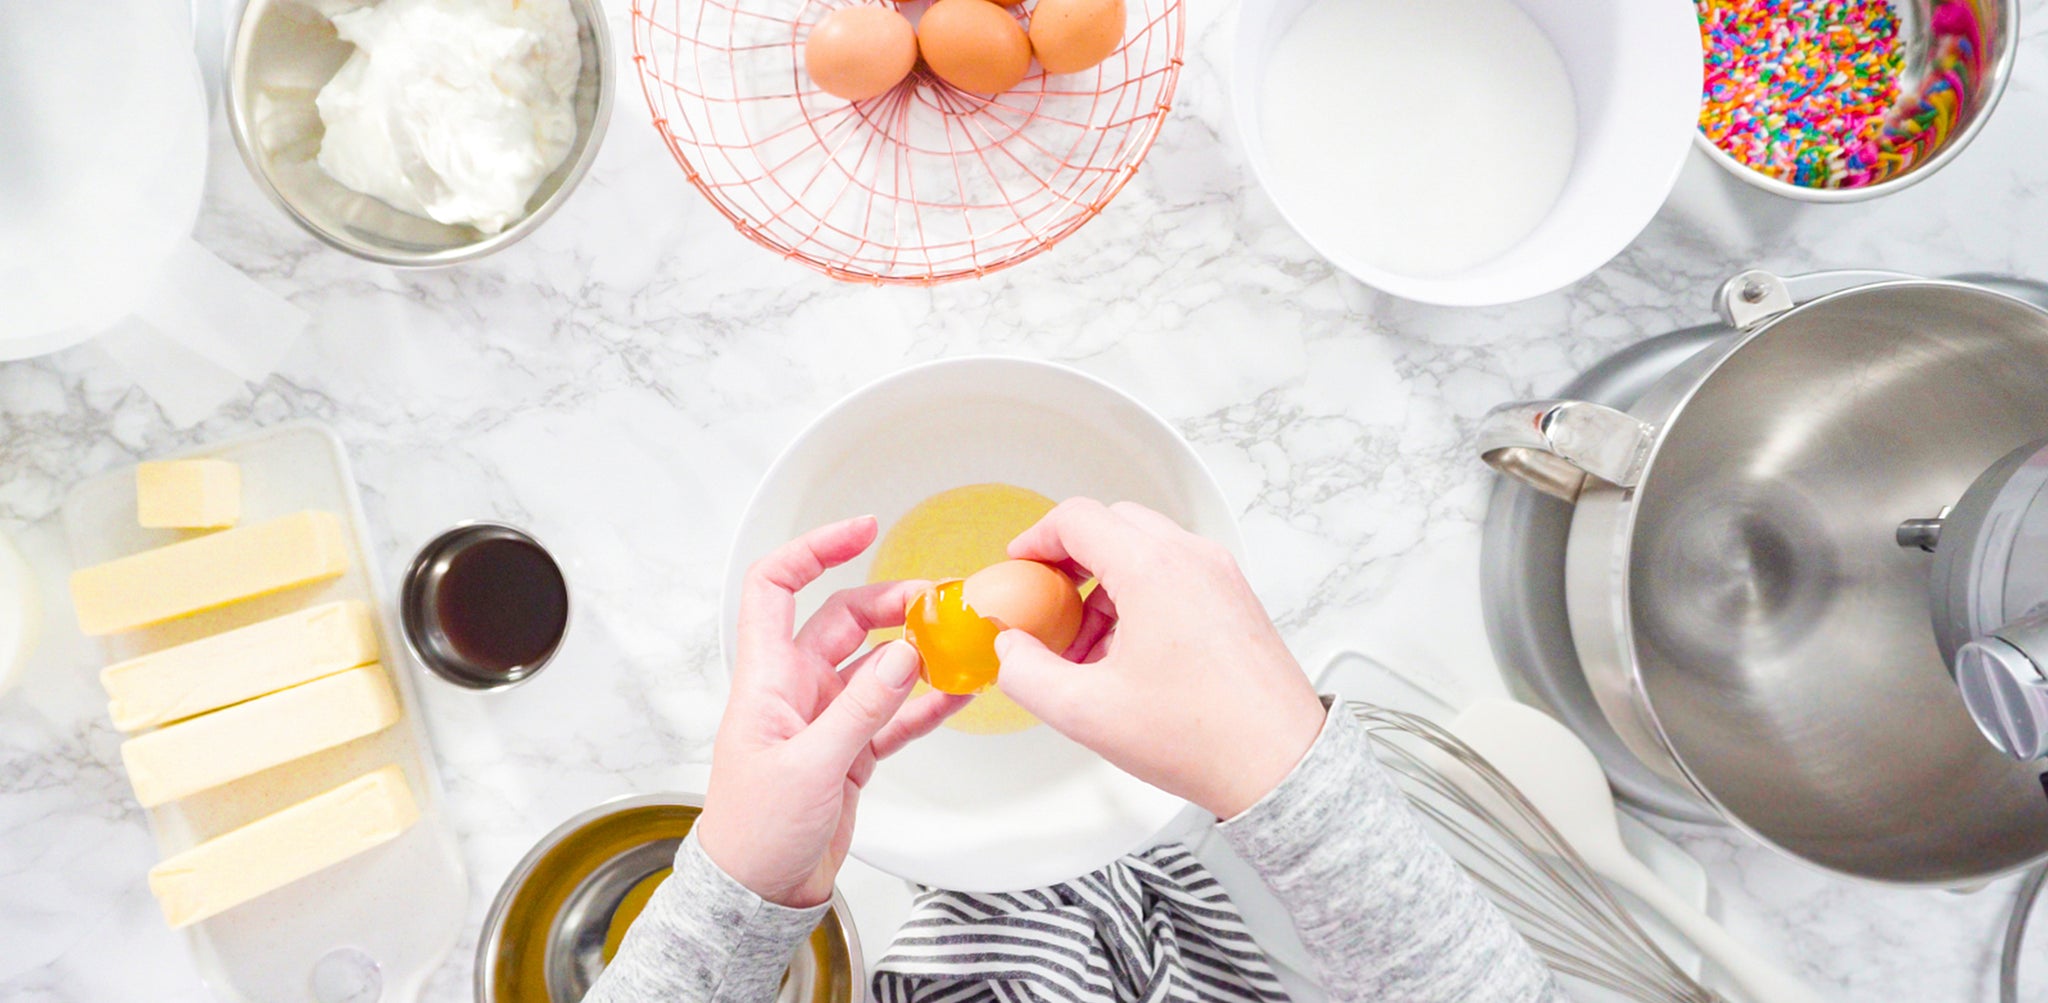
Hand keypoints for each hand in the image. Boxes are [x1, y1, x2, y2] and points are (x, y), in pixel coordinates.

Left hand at [695, 516, 970, 907]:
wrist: (758, 892)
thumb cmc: (755, 831)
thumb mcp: (811, 766)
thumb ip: (862, 709)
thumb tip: (905, 654)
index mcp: (768, 678)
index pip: (778, 586)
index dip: (814, 549)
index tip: (863, 530)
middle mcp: (795, 689)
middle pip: (843, 619)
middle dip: (891, 603)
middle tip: (938, 603)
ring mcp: (824, 719)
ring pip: (876, 666)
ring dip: (915, 652)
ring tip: (959, 643)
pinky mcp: (849, 752)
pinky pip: (893, 714)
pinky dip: (925, 703)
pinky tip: (958, 694)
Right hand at [993, 499, 1325, 819]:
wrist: (1278, 764)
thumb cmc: (1202, 737)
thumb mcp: (1085, 712)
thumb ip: (1026, 673)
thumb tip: (1010, 650)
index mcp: (1153, 569)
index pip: (1078, 519)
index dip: (1036, 538)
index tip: (1020, 565)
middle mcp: (1192, 559)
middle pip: (1114, 525)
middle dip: (1071, 561)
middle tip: (1048, 604)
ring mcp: (1221, 577)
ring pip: (1147, 550)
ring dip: (1106, 584)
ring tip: (1088, 649)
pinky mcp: (1236, 601)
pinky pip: (1177, 575)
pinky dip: (1142, 597)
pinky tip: (1128, 656)